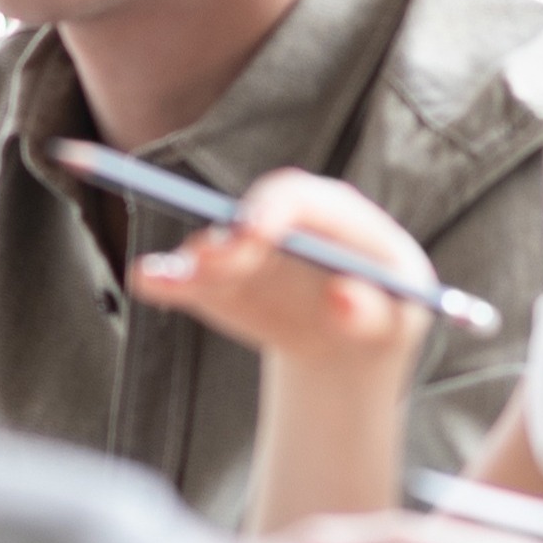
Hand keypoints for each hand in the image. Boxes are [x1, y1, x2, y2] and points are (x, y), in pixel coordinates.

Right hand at [131, 168, 439, 376]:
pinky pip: (190, 279)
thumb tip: (341, 297)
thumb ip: (373, 313)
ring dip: (194, 262)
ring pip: (215, 247)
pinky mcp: (220, 282)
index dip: (273, 208)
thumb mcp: (395, 323)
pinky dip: (167, 280)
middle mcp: (284, 222)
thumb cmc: (383, 321)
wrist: (348, 345)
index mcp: (336, 215)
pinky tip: (147, 279)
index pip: (300, 197)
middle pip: (249, 216)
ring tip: (170, 277)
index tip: (252, 231)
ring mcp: (248, 250)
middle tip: (212, 260)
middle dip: (229, 238)